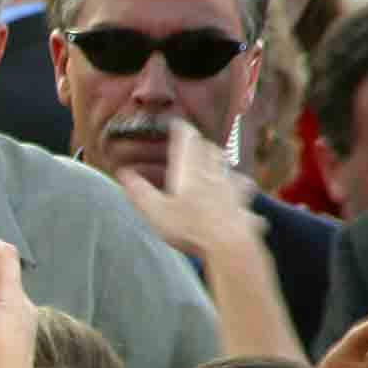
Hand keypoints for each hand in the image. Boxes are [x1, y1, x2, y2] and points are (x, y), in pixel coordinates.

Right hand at [117, 117, 263, 262]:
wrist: (228, 245)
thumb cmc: (190, 227)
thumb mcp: (155, 211)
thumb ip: (139, 191)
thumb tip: (123, 174)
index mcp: (191, 170)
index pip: (187, 140)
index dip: (181, 129)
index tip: (175, 123)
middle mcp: (213, 174)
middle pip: (210, 150)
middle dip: (201, 144)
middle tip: (194, 143)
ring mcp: (232, 189)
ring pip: (229, 168)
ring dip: (221, 164)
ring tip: (217, 166)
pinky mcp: (244, 206)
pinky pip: (244, 195)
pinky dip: (240, 193)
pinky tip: (241, 201)